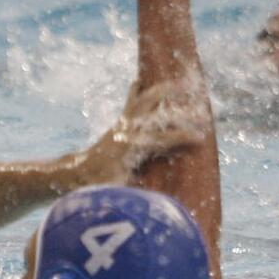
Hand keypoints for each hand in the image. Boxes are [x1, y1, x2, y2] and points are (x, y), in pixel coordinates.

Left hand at [87, 80, 209, 181]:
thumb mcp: (118, 190)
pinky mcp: (119, 122)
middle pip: (156, 112)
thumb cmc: (99, 185)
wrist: (77, 173)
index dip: (181, 137)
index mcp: (130, 148)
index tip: (201, 137)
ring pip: (144, 100)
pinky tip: (143, 79)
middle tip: (199, 102)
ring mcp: (123, 124)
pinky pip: (132, 101)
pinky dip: (139, 90)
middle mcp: (127, 131)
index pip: (161, 140)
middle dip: (178, 106)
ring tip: (182, 81)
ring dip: (163, 90)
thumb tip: (157, 199)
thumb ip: (136, 191)